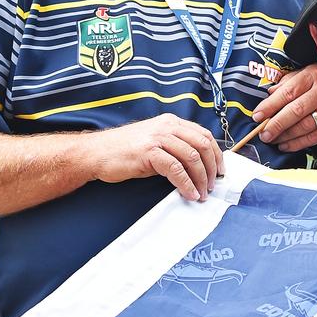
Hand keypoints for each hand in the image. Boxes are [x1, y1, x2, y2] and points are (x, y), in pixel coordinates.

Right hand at [90, 114, 223, 200]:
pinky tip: (189, 193)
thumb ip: (174, 147)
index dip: (216, 154)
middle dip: (212, 168)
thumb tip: (198, 165)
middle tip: (212, 185)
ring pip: (191, 157)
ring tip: (201, 193)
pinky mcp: (149, 152)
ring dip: (201, 178)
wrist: (96, 153)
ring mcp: (158, 138)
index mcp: (171, 122)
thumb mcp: (154, 143)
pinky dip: (186, 183)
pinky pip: (176, 169)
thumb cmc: (124, 151)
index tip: (220, 171)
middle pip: (202, 145)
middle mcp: (167, 126)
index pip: (204, 135)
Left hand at [251, 64, 316, 151]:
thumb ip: (287, 82)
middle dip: (276, 124)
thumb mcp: (306, 74)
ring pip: (305, 126)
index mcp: (313, 76)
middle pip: (296, 110)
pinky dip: (297, 144)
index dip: (270, 105)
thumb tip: (269, 93)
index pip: (288, 92)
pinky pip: (314, 138)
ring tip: (272, 139)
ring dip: (285, 136)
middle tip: (263, 133)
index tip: (257, 116)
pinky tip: (285, 145)